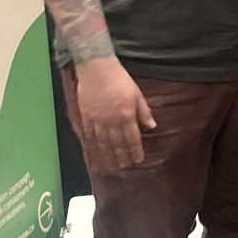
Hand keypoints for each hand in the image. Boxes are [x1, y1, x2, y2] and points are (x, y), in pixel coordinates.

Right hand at [73, 56, 154, 172]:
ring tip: (110, 165)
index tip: (138, 160)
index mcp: (126, 116)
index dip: (135, 150)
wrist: (96, 69)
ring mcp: (96, 120)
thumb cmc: (120, 80)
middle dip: (121, 157)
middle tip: (124, 168)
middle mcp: (111, 121)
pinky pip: (88, 134)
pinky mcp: (85, 116)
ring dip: (107, 155)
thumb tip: (151, 127)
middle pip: (116, 143)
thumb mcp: (137, 94)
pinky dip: (91, 145)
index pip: (132, 138)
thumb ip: (144, 112)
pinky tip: (93, 152)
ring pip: (102, 142)